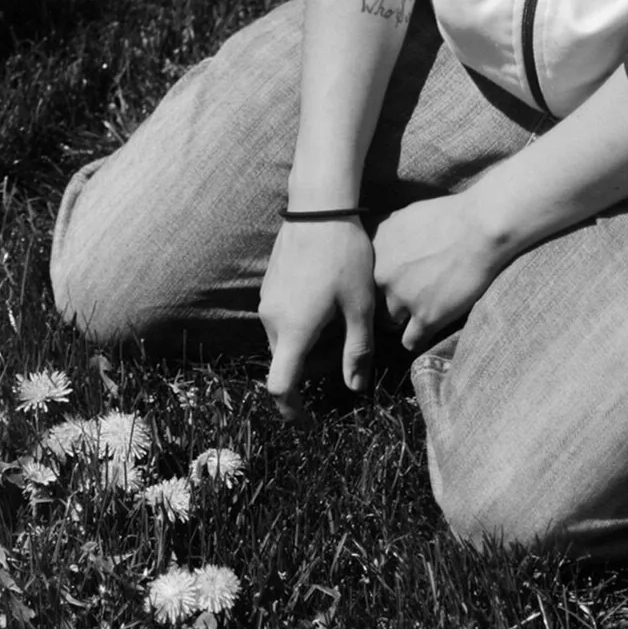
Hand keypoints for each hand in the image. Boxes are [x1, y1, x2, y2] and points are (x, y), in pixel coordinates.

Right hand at [258, 218, 378, 416]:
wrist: (319, 209)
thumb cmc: (344, 257)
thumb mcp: (360, 306)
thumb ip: (357, 351)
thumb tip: (355, 388)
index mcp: (294, 331)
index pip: (280, 385)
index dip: (290, 408)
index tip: (305, 419)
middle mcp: (272, 320)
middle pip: (284, 361)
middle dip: (308, 370)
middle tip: (343, 358)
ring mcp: (267, 301)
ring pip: (284, 338)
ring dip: (306, 344)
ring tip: (339, 324)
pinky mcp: (269, 285)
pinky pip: (281, 317)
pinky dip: (300, 323)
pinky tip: (327, 302)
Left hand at [370, 191, 510, 352]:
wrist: (481, 228)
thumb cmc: (447, 216)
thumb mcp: (402, 217)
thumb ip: (382, 236)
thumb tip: (373, 242)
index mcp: (372, 252)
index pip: (360, 281)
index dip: (373, 285)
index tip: (385, 286)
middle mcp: (381, 276)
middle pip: (371, 303)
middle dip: (385, 303)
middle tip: (404, 300)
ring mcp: (402, 298)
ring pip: (389, 323)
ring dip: (402, 321)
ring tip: (418, 314)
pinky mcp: (426, 317)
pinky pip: (410, 342)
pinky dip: (418, 338)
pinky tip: (427, 330)